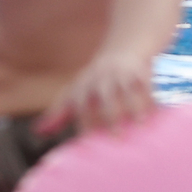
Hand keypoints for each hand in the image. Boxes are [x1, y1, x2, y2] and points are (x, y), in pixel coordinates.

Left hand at [39, 49, 155, 134]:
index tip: (89, 143)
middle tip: (116, 139)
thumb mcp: (75, 91)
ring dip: (134, 108)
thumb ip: (58, 113)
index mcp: (83, 86)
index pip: (81, 106)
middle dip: (110, 116)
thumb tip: (38, 132)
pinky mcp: (140, 70)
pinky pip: (145, 85)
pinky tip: (154, 116)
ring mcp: (121, 74)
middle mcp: (101, 79)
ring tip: (140, 126)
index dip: (85, 123)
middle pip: (104, 98)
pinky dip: (150, 100)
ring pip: (127, 91)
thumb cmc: (94, 80)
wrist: (124, 48)